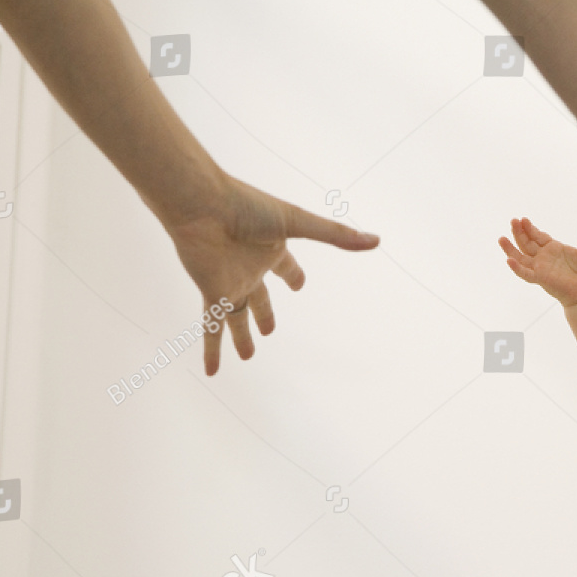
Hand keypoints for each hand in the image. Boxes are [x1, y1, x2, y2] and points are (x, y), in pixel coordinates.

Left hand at [161, 174, 378, 371]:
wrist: (202, 204)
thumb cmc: (246, 206)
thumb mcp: (297, 222)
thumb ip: (335, 234)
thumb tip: (375, 240)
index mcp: (270, 249)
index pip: (286, 267)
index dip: (293, 276)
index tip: (299, 285)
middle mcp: (249, 269)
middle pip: (259, 297)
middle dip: (264, 313)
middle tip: (269, 330)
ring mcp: (229, 282)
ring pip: (236, 318)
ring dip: (241, 337)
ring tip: (247, 356)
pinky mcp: (212, 292)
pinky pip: (213, 328)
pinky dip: (213, 351)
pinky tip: (212, 372)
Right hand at [499, 216, 576, 306]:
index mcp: (552, 248)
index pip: (537, 236)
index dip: (530, 228)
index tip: (523, 219)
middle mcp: (543, 257)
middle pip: (526, 243)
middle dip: (519, 233)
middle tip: (513, 221)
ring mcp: (540, 268)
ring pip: (521, 257)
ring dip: (511, 249)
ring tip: (501, 239)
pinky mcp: (540, 279)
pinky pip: (526, 273)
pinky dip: (517, 268)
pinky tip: (509, 260)